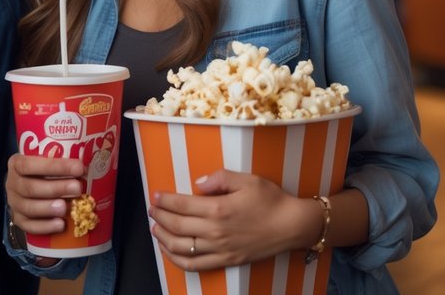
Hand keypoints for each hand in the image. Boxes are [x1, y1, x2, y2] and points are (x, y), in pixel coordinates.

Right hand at [5, 153, 84, 234]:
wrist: (29, 188)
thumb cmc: (43, 171)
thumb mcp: (47, 161)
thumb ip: (61, 160)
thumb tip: (87, 165)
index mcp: (16, 163)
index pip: (30, 164)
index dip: (55, 166)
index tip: (79, 167)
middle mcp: (12, 183)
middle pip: (30, 187)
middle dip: (56, 188)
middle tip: (77, 188)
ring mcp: (14, 204)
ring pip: (28, 208)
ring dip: (49, 208)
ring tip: (66, 208)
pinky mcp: (19, 221)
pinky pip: (29, 226)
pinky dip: (45, 226)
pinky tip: (60, 225)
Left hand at [148, 170, 315, 271]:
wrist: (292, 226)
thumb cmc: (271, 200)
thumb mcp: (247, 179)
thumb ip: (219, 178)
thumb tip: (197, 182)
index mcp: (219, 208)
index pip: (181, 204)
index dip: (164, 200)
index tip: (155, 195)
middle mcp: (216, 231)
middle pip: (176, 225)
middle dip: (159, 216)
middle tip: (152, 209)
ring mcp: (220, 249)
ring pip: (181, 247)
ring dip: (162, 237)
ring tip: (155, 228)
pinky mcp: (226, 261)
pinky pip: (195, 265)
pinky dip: (176, 259)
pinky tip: (169, 250)